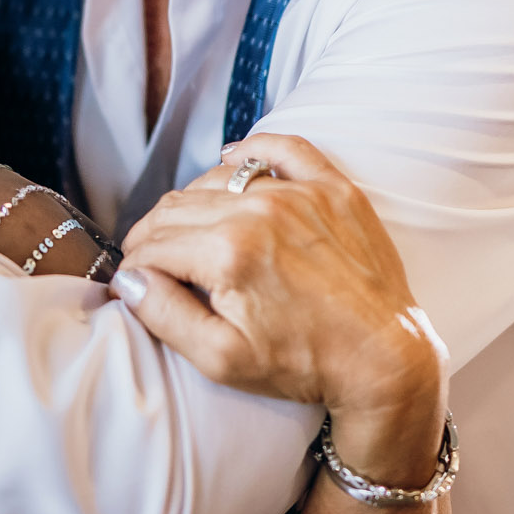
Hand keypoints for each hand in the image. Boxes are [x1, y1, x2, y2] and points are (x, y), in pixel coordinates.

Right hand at [117, 134, 447, 484]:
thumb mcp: (222, 359)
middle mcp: (261, 211)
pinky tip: (234, 159)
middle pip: (178, 208)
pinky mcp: (333, 189)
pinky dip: (253, 150)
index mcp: (228, 253)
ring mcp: (301, 193)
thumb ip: (166, 315)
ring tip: (190, 232)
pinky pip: (284, 148)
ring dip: (194, 203)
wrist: (384, 358)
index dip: (134, 267)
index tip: (134, 282)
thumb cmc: (306, 365)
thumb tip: (129, 280)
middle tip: (153, 261)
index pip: (153, 245)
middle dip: (155, 236)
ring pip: (219, 179)